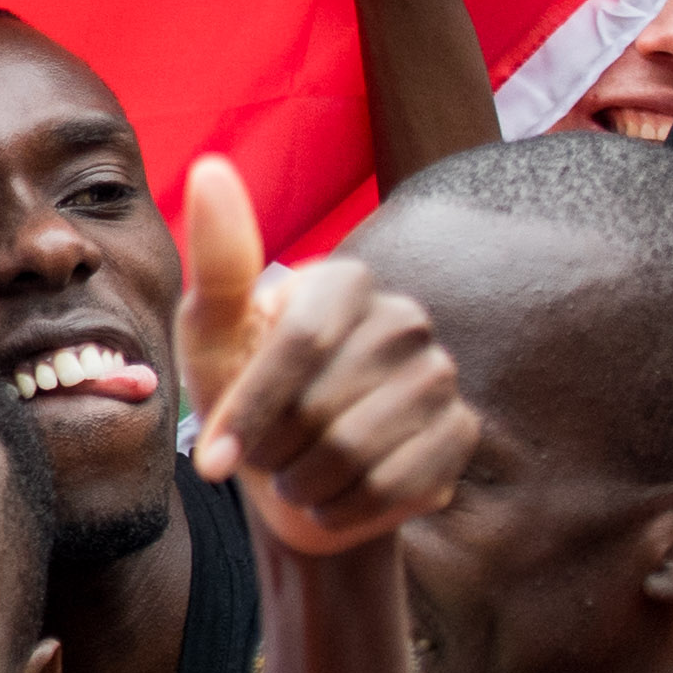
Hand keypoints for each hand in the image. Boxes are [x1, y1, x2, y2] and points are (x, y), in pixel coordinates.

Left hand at [177, 157, 474, 558]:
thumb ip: (219, 262)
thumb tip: (211, 166)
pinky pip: (396, 485)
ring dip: (306, 483)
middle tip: (268, 455)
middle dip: (275, 451)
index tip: (212, 460)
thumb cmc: (245, 395)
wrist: (292, 480)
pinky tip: (333, 496)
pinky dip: (346, 507)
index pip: (300, 343)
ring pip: (358, 450)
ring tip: (297, 473)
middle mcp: (404, 316)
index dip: (250, 411)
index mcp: (344, 280)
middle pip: (323, 405)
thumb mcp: (213, 338)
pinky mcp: (460, 432)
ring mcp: (440, 373)